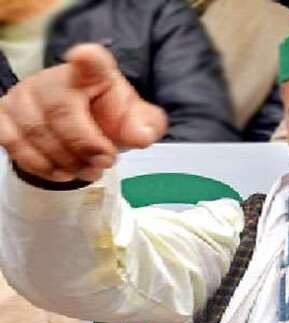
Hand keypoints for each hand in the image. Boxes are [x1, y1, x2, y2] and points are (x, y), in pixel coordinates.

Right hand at [0, 44, 166, 181]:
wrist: (84, 130)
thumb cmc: (110, 119)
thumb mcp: (136, 122)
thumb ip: (145, 126)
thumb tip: (141, 137)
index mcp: (94, 73)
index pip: (92, 61)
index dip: (87, 59)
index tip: (83, 55)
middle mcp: (54, 77)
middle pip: (61, 111)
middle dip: (84, 145)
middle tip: (104, 163)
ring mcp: (25, 94)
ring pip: (36, 132)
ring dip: (65, 161)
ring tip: (89, 172)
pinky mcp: (4, 114)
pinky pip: (14, 144)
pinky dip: (40, 166)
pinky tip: (62, 173)